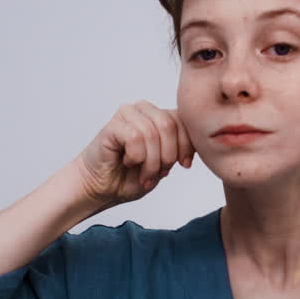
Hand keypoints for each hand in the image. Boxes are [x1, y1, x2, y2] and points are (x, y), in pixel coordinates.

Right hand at [76, 101, 195, 207]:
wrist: (101, 188)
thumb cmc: (130, 176)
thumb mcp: (164, 162)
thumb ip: (180, 148)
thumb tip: (198, 141)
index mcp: (159, 116)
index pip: (184, 120)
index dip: (187, 145)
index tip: (184, 165)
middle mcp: (143, 110)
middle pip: (169, 125)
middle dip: (168, 155)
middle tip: (159, 173)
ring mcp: (127, 115)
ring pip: (152, 133)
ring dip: (151, 161)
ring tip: (144, 174)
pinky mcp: (112, 126)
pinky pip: (135, 137)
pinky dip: (136, 157)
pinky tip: (128, 162)